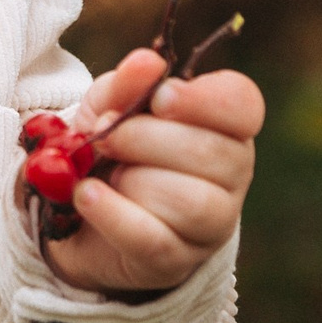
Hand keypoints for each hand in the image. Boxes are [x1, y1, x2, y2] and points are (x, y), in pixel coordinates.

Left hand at [42, 48, 265, 296]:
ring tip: (101, 172)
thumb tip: (147, 61)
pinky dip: (112, 213)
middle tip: (105, 136)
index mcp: (225, 125)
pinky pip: (152, 238)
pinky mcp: (176, 261)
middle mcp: (231, 174)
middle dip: (145, 139)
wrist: (78, 213)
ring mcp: (210, 223)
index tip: (161, 97)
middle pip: (211, 153)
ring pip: (190, 201)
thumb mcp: (109, 105)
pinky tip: (86, 195)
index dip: (207, 100)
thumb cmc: (112, 148)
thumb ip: (126, 85)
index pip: (243, 105)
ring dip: (132, 180)